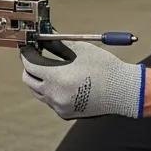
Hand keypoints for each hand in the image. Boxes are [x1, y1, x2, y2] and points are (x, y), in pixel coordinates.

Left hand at [20, 40, 144, 119]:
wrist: (123, 92)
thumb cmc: (105, 69)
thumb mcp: (81, 50)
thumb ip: (59, 43)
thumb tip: (46, 36)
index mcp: (57, 78)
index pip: (30, 65)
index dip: (27, 54)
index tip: (29, 48)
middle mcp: (55, 95)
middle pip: (29, 81)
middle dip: (30, 67)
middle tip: (37, 56)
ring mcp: (60, 107)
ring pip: (39, 93)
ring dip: (40, 80)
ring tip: (52, 68)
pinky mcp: (66, 114)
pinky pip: (51, 101)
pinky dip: (52, 91)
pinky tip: (64, 82)